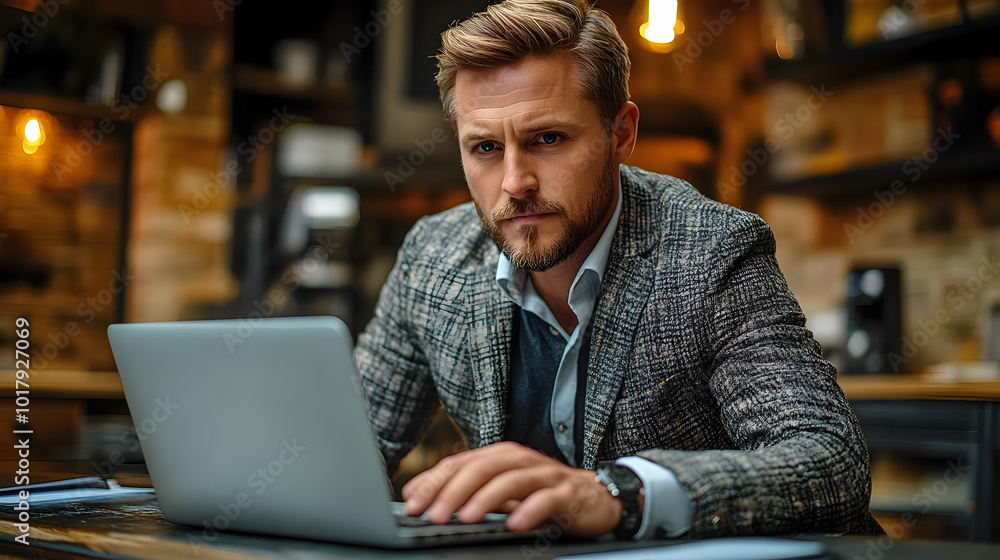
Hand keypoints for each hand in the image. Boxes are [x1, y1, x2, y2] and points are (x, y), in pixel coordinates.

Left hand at [401, 441, 620, 536]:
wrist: (597, 496)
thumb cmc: (541, 493)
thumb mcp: (501, 491)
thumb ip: (465, 490)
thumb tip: (417, 495)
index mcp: (500, 456)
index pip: (460, 463)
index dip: (434, 482)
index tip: (411, 504)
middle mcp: (520, 460)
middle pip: (482, 468)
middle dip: (454, 491)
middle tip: (434, 515)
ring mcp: (545, 475)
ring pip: (512, 480)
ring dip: (487, 499)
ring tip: (468, 518)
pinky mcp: (568, 494)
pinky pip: (547, 500)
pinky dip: (529, 510)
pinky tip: (514, 525)